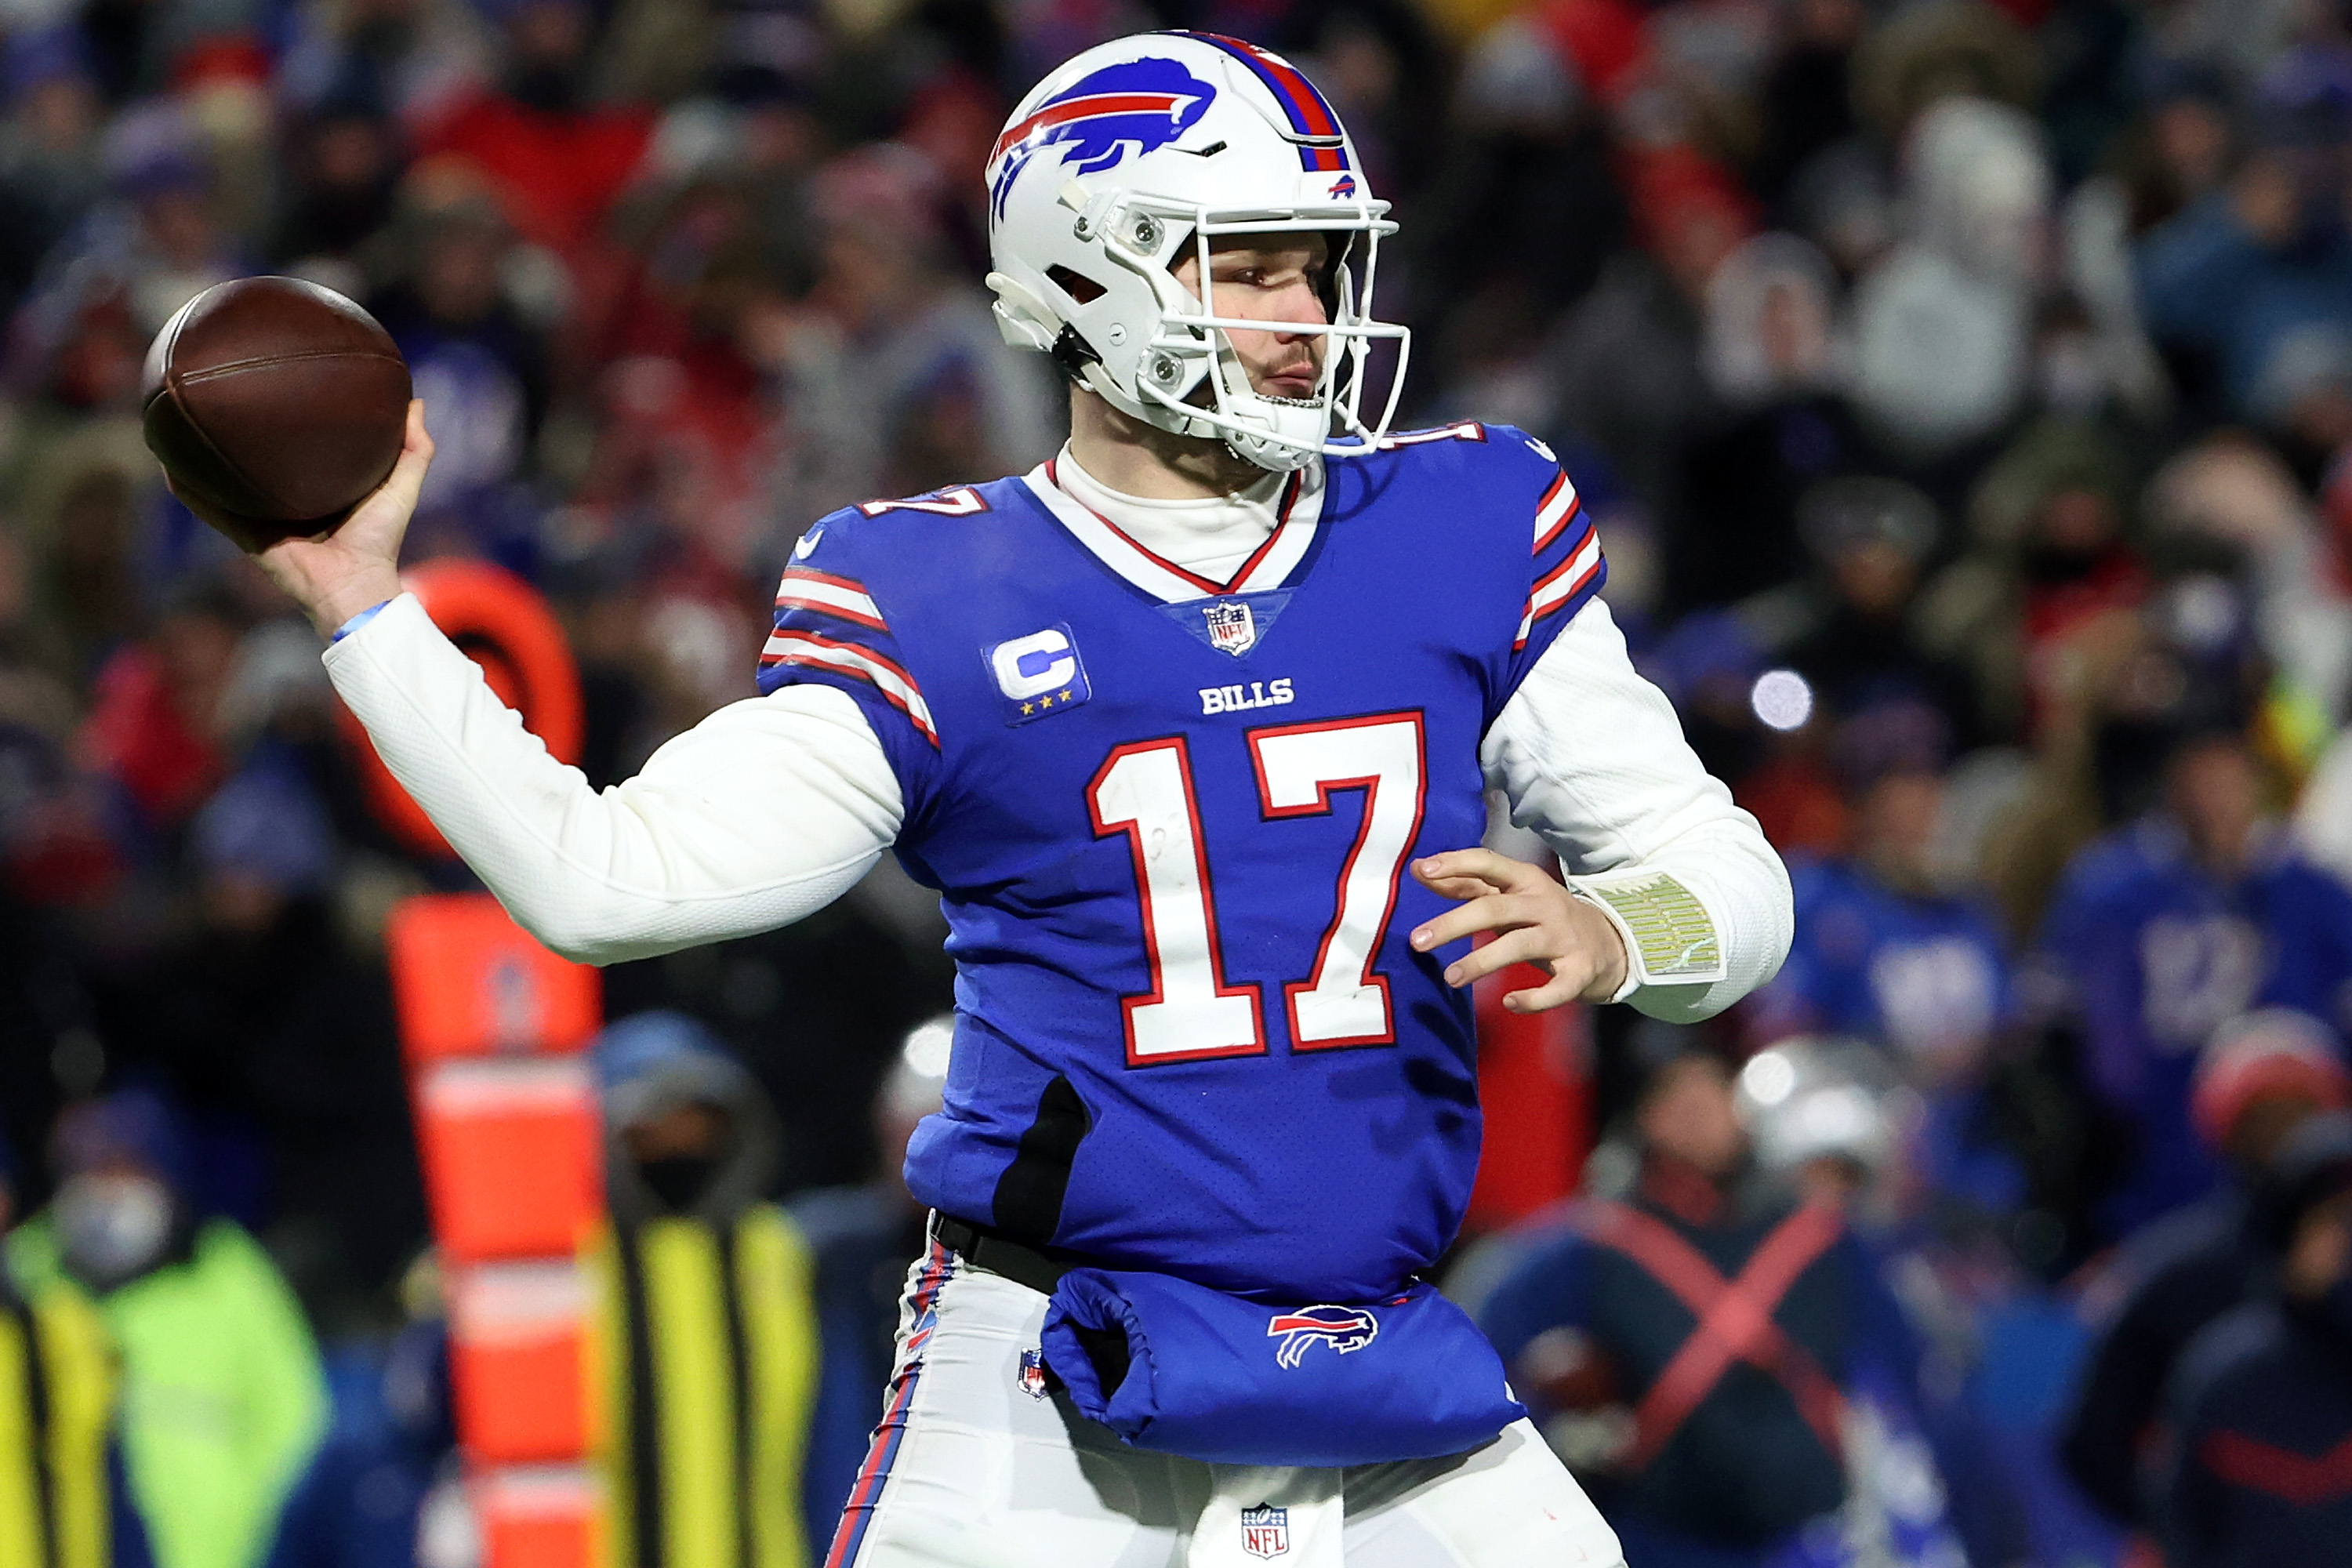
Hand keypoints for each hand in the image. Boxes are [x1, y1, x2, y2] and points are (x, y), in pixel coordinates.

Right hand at [170, 399, 434, 639]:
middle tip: (222, 390)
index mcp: (315, 487)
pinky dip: (186, 487)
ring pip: (222, 479)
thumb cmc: (379, 540)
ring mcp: (259, 516)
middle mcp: (283, 500)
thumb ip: (415, 448)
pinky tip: (168, 462)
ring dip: (200, 454)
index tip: (279, 383)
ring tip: (180, 418)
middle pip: (255, 459)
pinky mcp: (243, 533)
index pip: (296, 449)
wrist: (355, 584)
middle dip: (237, 431)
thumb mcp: (401, 486)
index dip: (286, 421)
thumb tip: (415, 401)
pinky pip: (207, 507)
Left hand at [1407, 848, 1628, 1011]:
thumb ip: (1467, 884)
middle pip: (1494, 908)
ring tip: (1450, 978)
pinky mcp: (1579, 971)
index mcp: (1525, 880)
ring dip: (1481, 961)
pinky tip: (1510, 1003)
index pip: (1488, 863)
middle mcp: (1544, 904)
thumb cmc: (1544, 916)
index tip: (1422, 871)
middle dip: (1454, 924)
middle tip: (1417, 941)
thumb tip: (1420, 870)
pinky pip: (1556, 988)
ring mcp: (1563, 937)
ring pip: (1518, 946)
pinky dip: (1534, 998)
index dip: (1455, 863)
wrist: (1610, 943)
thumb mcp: (1510, 895)